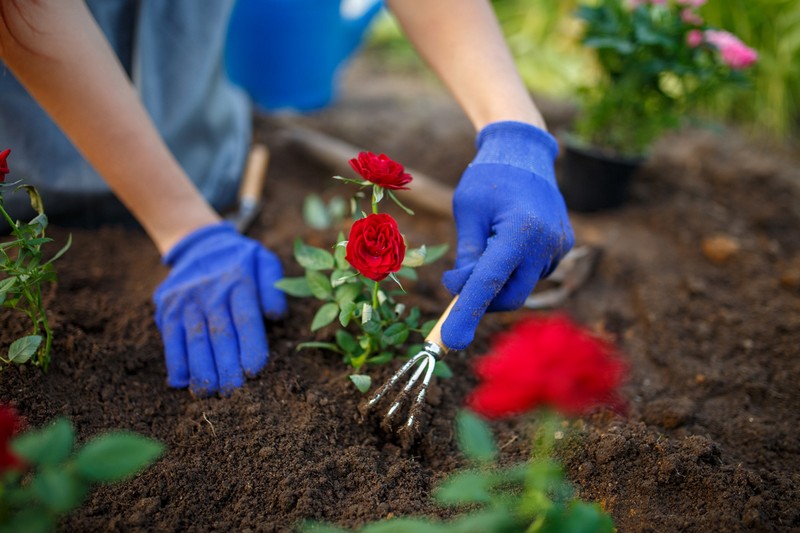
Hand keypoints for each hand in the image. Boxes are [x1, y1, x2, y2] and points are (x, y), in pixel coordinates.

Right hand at [153, 222, 286, 395]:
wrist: (199, 243)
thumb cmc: (241, 260)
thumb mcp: (264, 260)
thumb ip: (273, 286)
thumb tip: (276, 316)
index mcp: (239, 281)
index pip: (245, 318)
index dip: (250, 346)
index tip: (254, 371)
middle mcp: (211, 292)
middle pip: (220, 334)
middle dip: (226, 366)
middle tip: (233, 392)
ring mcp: (187, 301)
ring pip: (194, 339)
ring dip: (200, 370)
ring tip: (209, 393)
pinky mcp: (167, 309)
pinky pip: (170, 339)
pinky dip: (175, 362)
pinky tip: (182, 383)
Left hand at [441, 121, 573, 349]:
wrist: (525, 152)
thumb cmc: (488, 178)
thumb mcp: (467, 211)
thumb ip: (467, 255)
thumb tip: (461, 292)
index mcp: (520, 231)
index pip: (490, 283)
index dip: (467, 313)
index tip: (451, 341)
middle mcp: (546, 244)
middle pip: (509, 298)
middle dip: (482, 298)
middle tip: (457, 280)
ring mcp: (559, 248)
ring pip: (520, 286)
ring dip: (497, 279)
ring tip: (488, 238)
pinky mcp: (563, 248)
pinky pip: (532, 273)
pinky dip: (513, 268)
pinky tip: (507, 237)